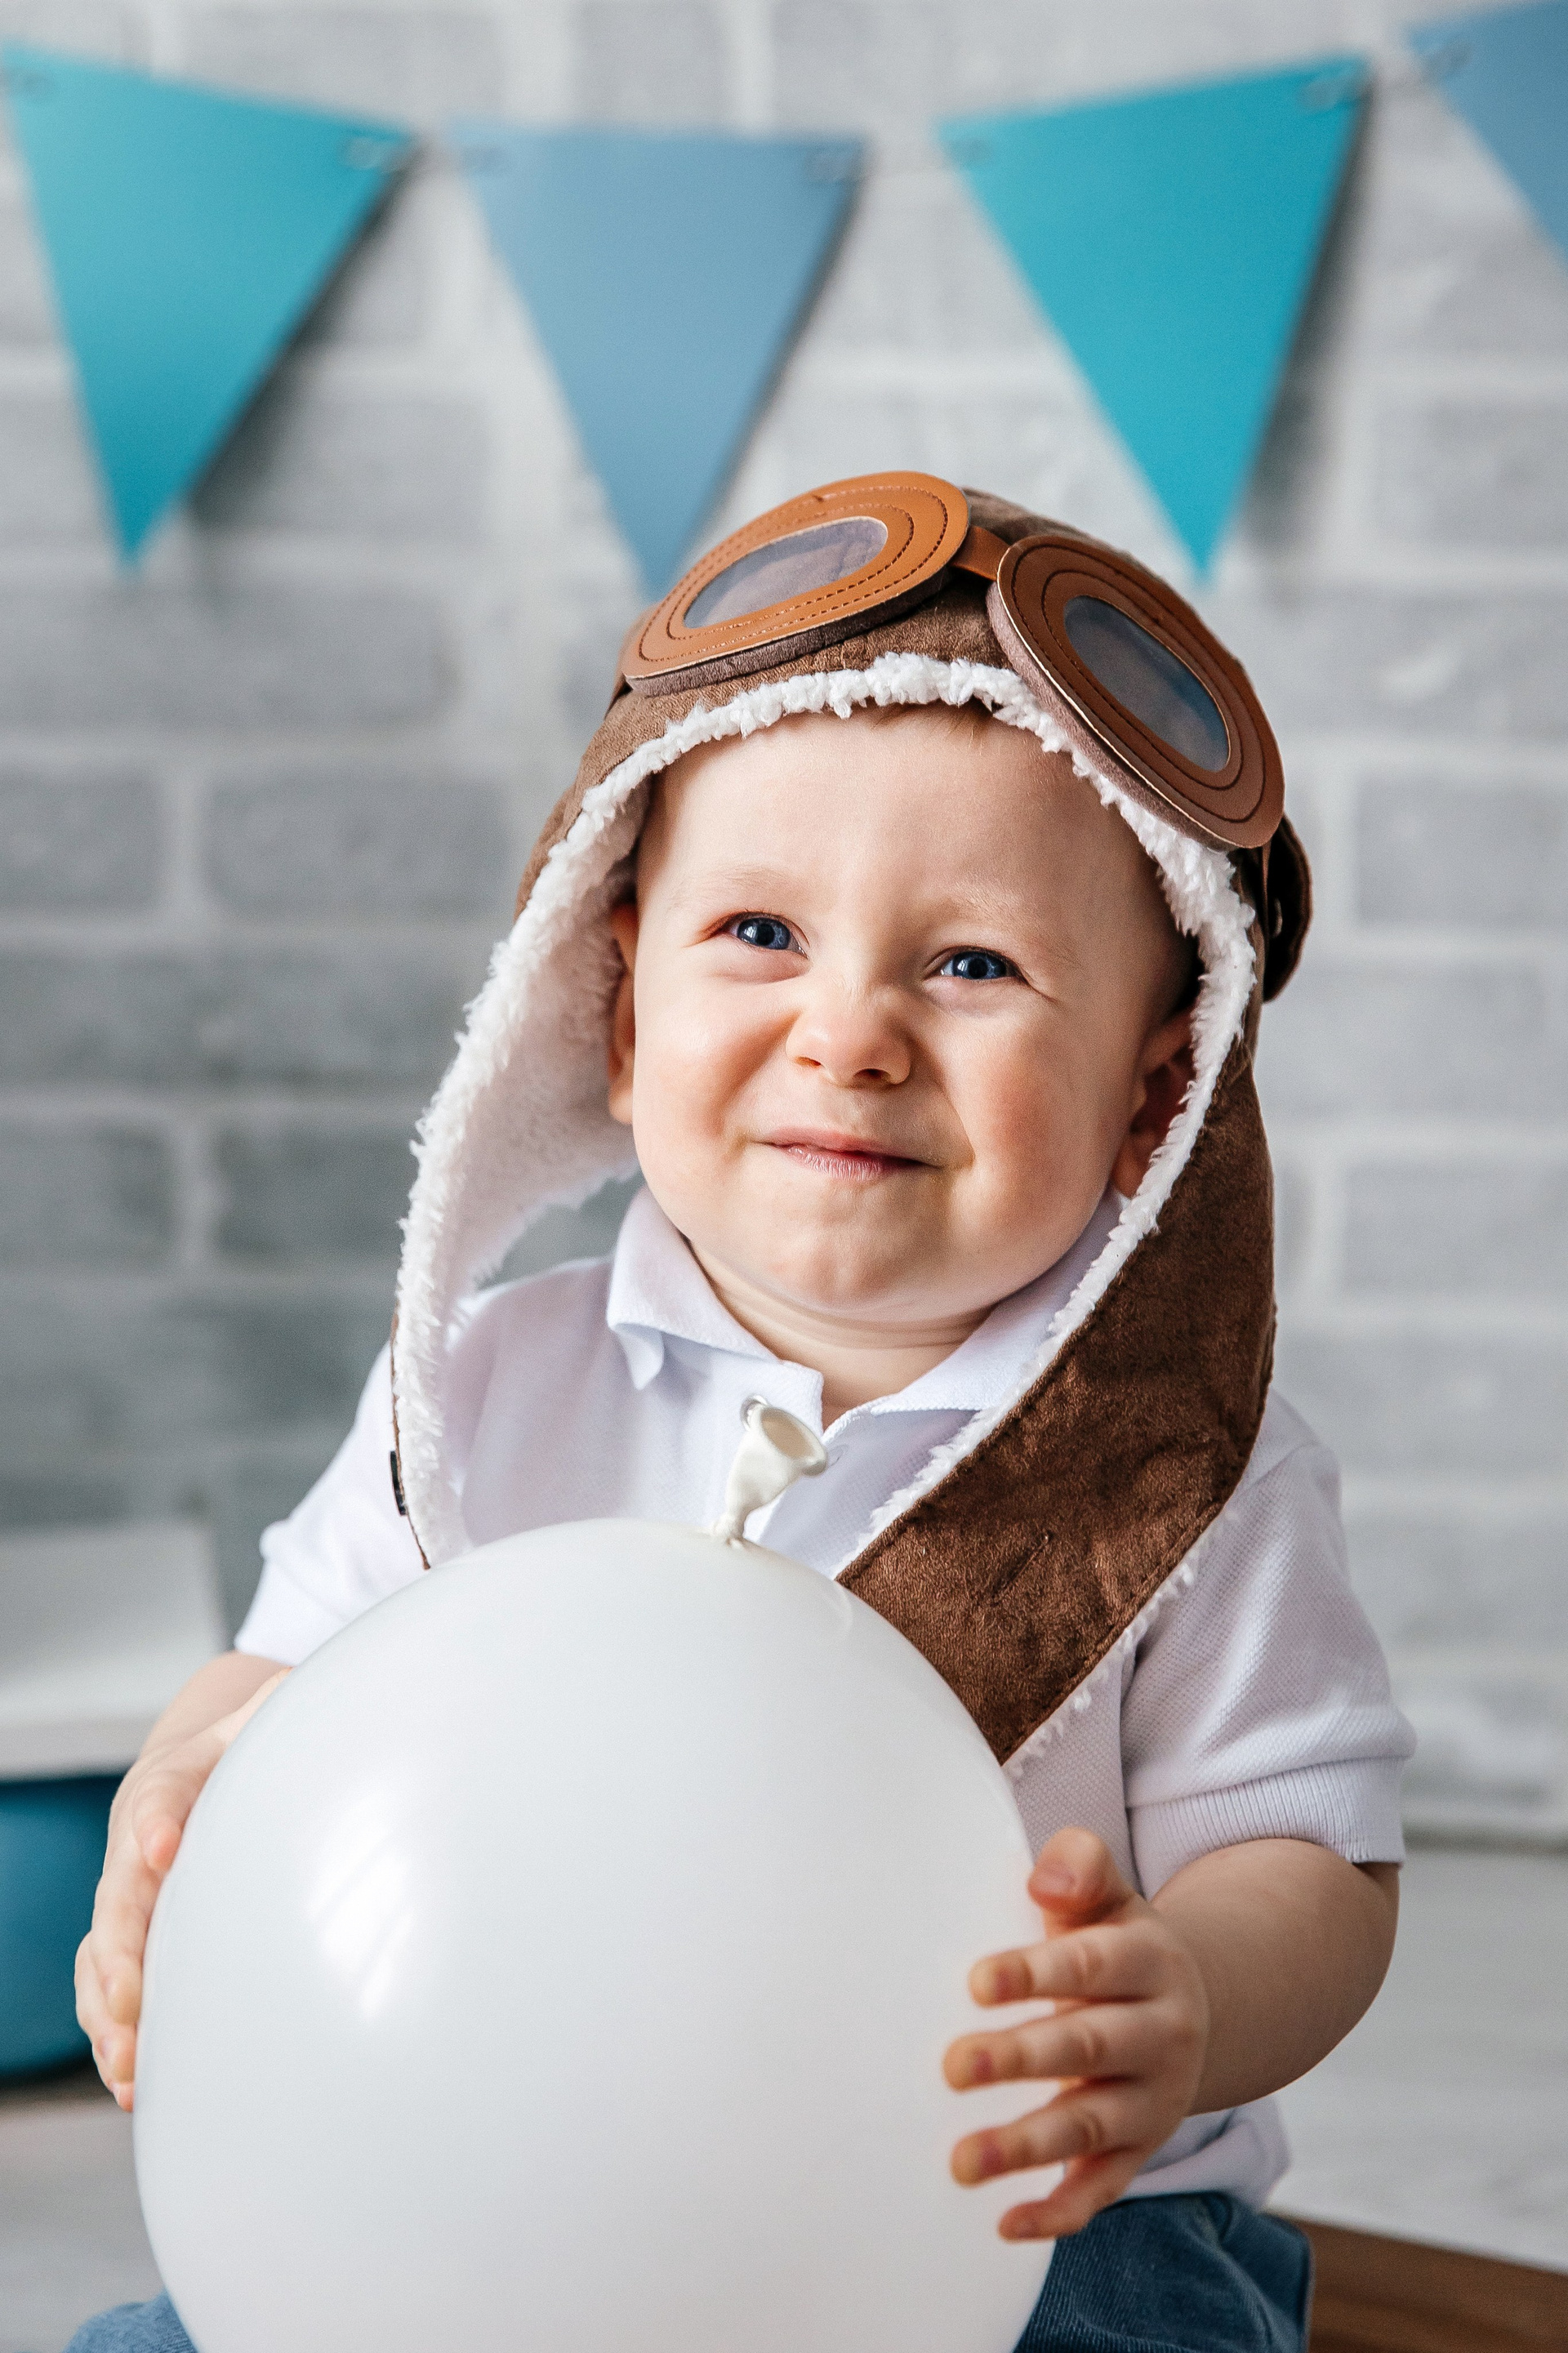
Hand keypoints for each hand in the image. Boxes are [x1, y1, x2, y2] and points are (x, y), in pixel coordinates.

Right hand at [75, 1670, 287, 2108]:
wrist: (184, 1775)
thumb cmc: (234, 1749)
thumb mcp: (259, 1716)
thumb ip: (283, 1708)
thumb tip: (318, 1687)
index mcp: (170, 1784)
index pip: (160, 1797)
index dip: (158, 1821)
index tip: (164, 1847)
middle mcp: (134, 1851)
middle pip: (117, 1901)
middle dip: (119, 1954)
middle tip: (129, 1999)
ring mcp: (126, 1905)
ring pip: (100, 1962)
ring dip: (110, 2017)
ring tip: (128, 2068)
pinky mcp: (129, 1949)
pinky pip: (109, 1995)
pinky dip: (116, 2039)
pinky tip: (133, 2087)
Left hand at [944, 1826, 1208, 2238]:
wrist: (1191, 2004)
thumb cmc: (1113, 1940)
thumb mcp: (1109, 1894)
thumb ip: (1080, 1868)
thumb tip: (1042, 1882)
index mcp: (1147, 1960)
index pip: (1089, 1965)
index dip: (1034, 1972)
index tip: (976, 1983)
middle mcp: (1159, 2033)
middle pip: (1088, 2046)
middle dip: (1020, 2058)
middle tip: (951, 2066)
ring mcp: (1152, 2100)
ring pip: (1090, 2126)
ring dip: (1026, 2145)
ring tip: (960, 2162)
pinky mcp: (1139, 2151)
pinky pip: (1103, 2187)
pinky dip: (1060, 2210)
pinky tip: (1007, 2222)